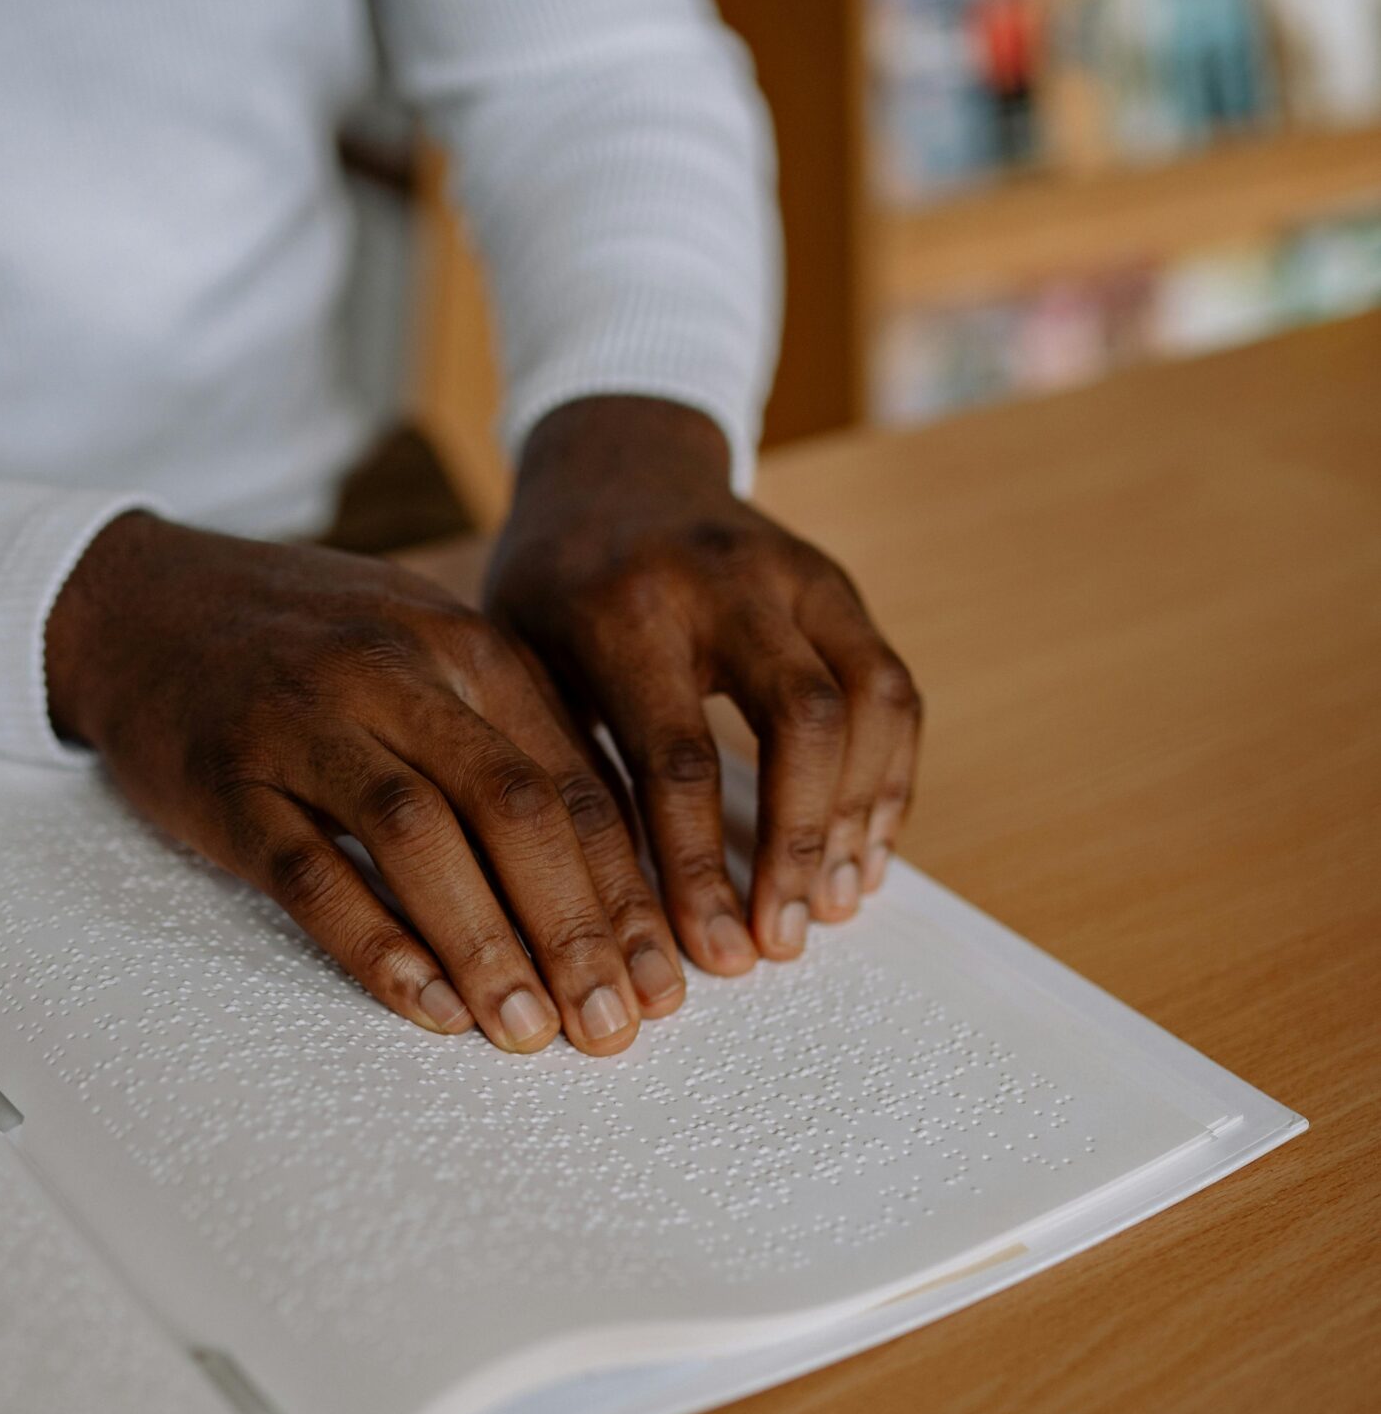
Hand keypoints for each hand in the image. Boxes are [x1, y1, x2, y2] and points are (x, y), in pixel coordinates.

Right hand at [45, 513, 687, 1052]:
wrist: (139, 602)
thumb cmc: (307, 644)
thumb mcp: (427, 650)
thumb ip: (517, 733)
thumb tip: (625, 858)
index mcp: (466, 647)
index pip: (576, 780)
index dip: (629, 890)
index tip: (666, 978)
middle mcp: (394, 675)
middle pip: (514, 807)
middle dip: (578, 926)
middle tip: (616, 1023)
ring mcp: (305, 727)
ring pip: (418, 838)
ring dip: (486, 943)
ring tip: (532, 1031)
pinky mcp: (228, 785)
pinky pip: (310, 873)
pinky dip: (376, 945)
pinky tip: (430, 1007)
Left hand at [485, 397, 921, 974]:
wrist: (614, 460)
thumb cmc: (552, 584)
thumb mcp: (520, 659)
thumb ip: (564, 767)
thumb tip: (597, 916)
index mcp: (627, 608)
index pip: (679, 758)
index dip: (701, 869)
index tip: (712, 952)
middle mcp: (725, 581)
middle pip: (803, 722)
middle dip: (801, 844)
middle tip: (784, 939)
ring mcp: (796, 575)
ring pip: (871, 700)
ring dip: (861, 816)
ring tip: (832, 904)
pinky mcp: (840, 586)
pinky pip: (892, 688)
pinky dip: (888, 778)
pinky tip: (862, 851)